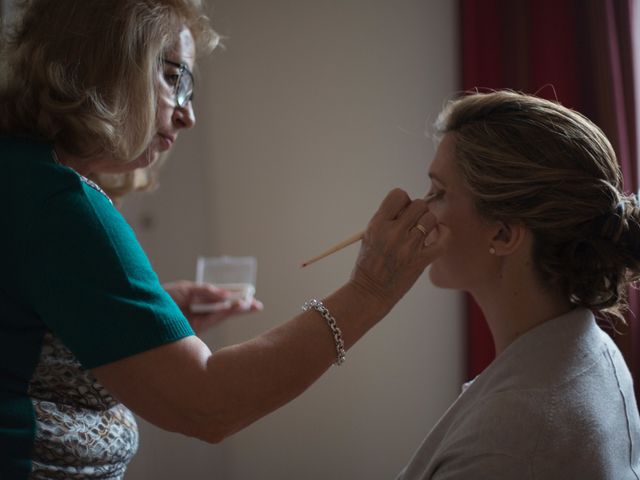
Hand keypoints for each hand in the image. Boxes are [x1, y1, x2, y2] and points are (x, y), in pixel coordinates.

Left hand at [163, 280, 263, 334]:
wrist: (142, 313)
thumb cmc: (161, 298)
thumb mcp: (185, 289)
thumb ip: (205, 291)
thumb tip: (225, 294)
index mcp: (196, 300)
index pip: (218, 298)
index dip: (233, 295)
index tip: (247, 294)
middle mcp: (199, 312)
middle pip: (223, 308)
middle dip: (240, 307)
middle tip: (257, 305)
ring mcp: (197, 321)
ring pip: (222, 315)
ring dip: (236, 309)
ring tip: (249, 305)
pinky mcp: (195, 329)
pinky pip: (213, 319)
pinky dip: (224, 313)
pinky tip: (234, 307)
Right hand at [349, 188, 446, 310]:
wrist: (370, 293)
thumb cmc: (369, 263)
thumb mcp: (370, 236)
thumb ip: (388, 219)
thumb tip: (410, 205)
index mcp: (377, 225)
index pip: (398, 195)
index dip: (403, 201)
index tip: (402, 212)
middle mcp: (393, 233)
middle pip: (418, 204)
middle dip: (418, 211)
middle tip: (413, 223)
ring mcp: (408, 247)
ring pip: (431, 219)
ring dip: (429, 223)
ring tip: (423, 232)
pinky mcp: (421, 261)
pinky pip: (443, 240)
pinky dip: (444, 234)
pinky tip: (439, 235)